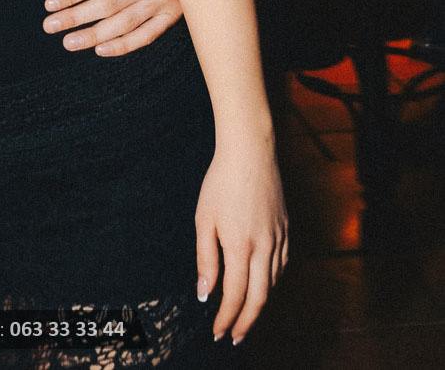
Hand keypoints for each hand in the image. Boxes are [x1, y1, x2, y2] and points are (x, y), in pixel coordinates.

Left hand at [43, 0, 182, 55]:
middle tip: (49, 26)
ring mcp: (163, 0)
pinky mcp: (173, 14)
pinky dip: (125, 45)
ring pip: (124, 23)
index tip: (50, 4)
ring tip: (69, 42)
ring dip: (95, 36)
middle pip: (107, 4)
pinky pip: (148, 35)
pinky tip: (101, 50)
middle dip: (76, 17)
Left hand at [195, 140, 288, 344]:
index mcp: (240, 246)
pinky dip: (272, 282)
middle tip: (234, 337)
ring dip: (259, 304)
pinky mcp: (286, 229)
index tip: (217, 332)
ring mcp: (279, 238)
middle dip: (246, 322)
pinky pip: (282, 265)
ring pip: (273, 284)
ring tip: (245, 317)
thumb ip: (205, 259)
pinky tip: (262, 285)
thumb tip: (204, 293)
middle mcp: (264, 247)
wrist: (250, 152)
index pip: (235, 296)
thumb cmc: (221, 182)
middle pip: (259, 298)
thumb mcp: (204, 219)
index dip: (226, 318)